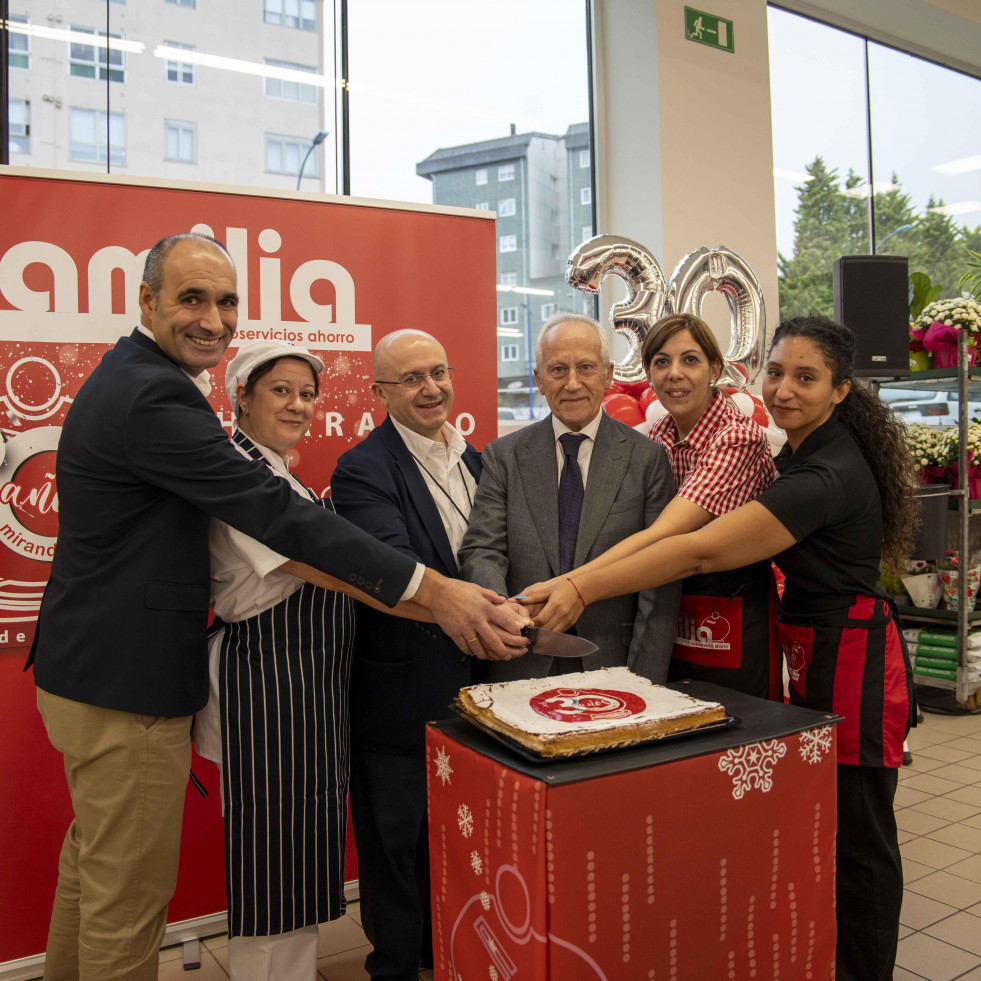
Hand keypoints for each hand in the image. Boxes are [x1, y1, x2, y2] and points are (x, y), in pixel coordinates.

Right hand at [415, 571, 529, 659]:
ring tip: (490, 657)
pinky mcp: (454, 633)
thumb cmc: (457, 589)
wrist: (436, 593)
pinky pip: (465, 647)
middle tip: (508, 656)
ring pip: (479, 648)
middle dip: (503, 651)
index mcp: (485, 607)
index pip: (504, 621)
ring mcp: (465, 628)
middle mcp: (477, 620)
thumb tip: (503, 601)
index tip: (518, 635)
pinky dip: (470, 652)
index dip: (514, 630)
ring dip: (486, 655)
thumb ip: (491, 596)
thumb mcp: (477, 589)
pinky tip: (474, 653)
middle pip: (494, 640)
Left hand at [517, 578, 584, 632]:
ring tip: (535, 632)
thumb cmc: (565, 587)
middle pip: (545, 628)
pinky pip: (559, 632)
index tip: (526, 624)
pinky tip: (545, 631)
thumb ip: (534, 596)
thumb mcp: (548, 589)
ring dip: (543, 634)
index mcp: (555, 605)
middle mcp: (562, 614)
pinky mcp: (571, 623)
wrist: (583, 589)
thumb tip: (518, 599)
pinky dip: (551, 633)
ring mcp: (567, 620)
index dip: (532, 624)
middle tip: (528, 630)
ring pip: (552, 633)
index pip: (540, 620)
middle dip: (536, 631)